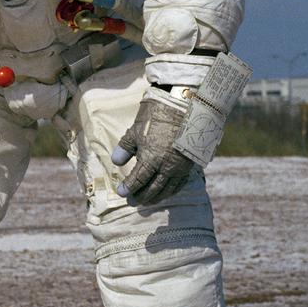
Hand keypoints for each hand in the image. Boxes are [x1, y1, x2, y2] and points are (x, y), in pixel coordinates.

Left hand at [111, 87, 193, 204]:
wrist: (185, 104)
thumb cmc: (157, 115)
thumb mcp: (136, 129)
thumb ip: (125, 148)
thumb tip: (117, 162)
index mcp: (151, 158)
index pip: (137, 180)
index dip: (128, 188)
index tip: (121, 193)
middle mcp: (166, 166)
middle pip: (152, 188)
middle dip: (141, 196)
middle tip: (133, 202)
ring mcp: (180, 166)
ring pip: (167, 188)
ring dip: (157, 197)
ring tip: (148, 201)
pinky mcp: (190, 162)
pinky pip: (180, 182)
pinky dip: (172, 190)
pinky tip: (167, 191)